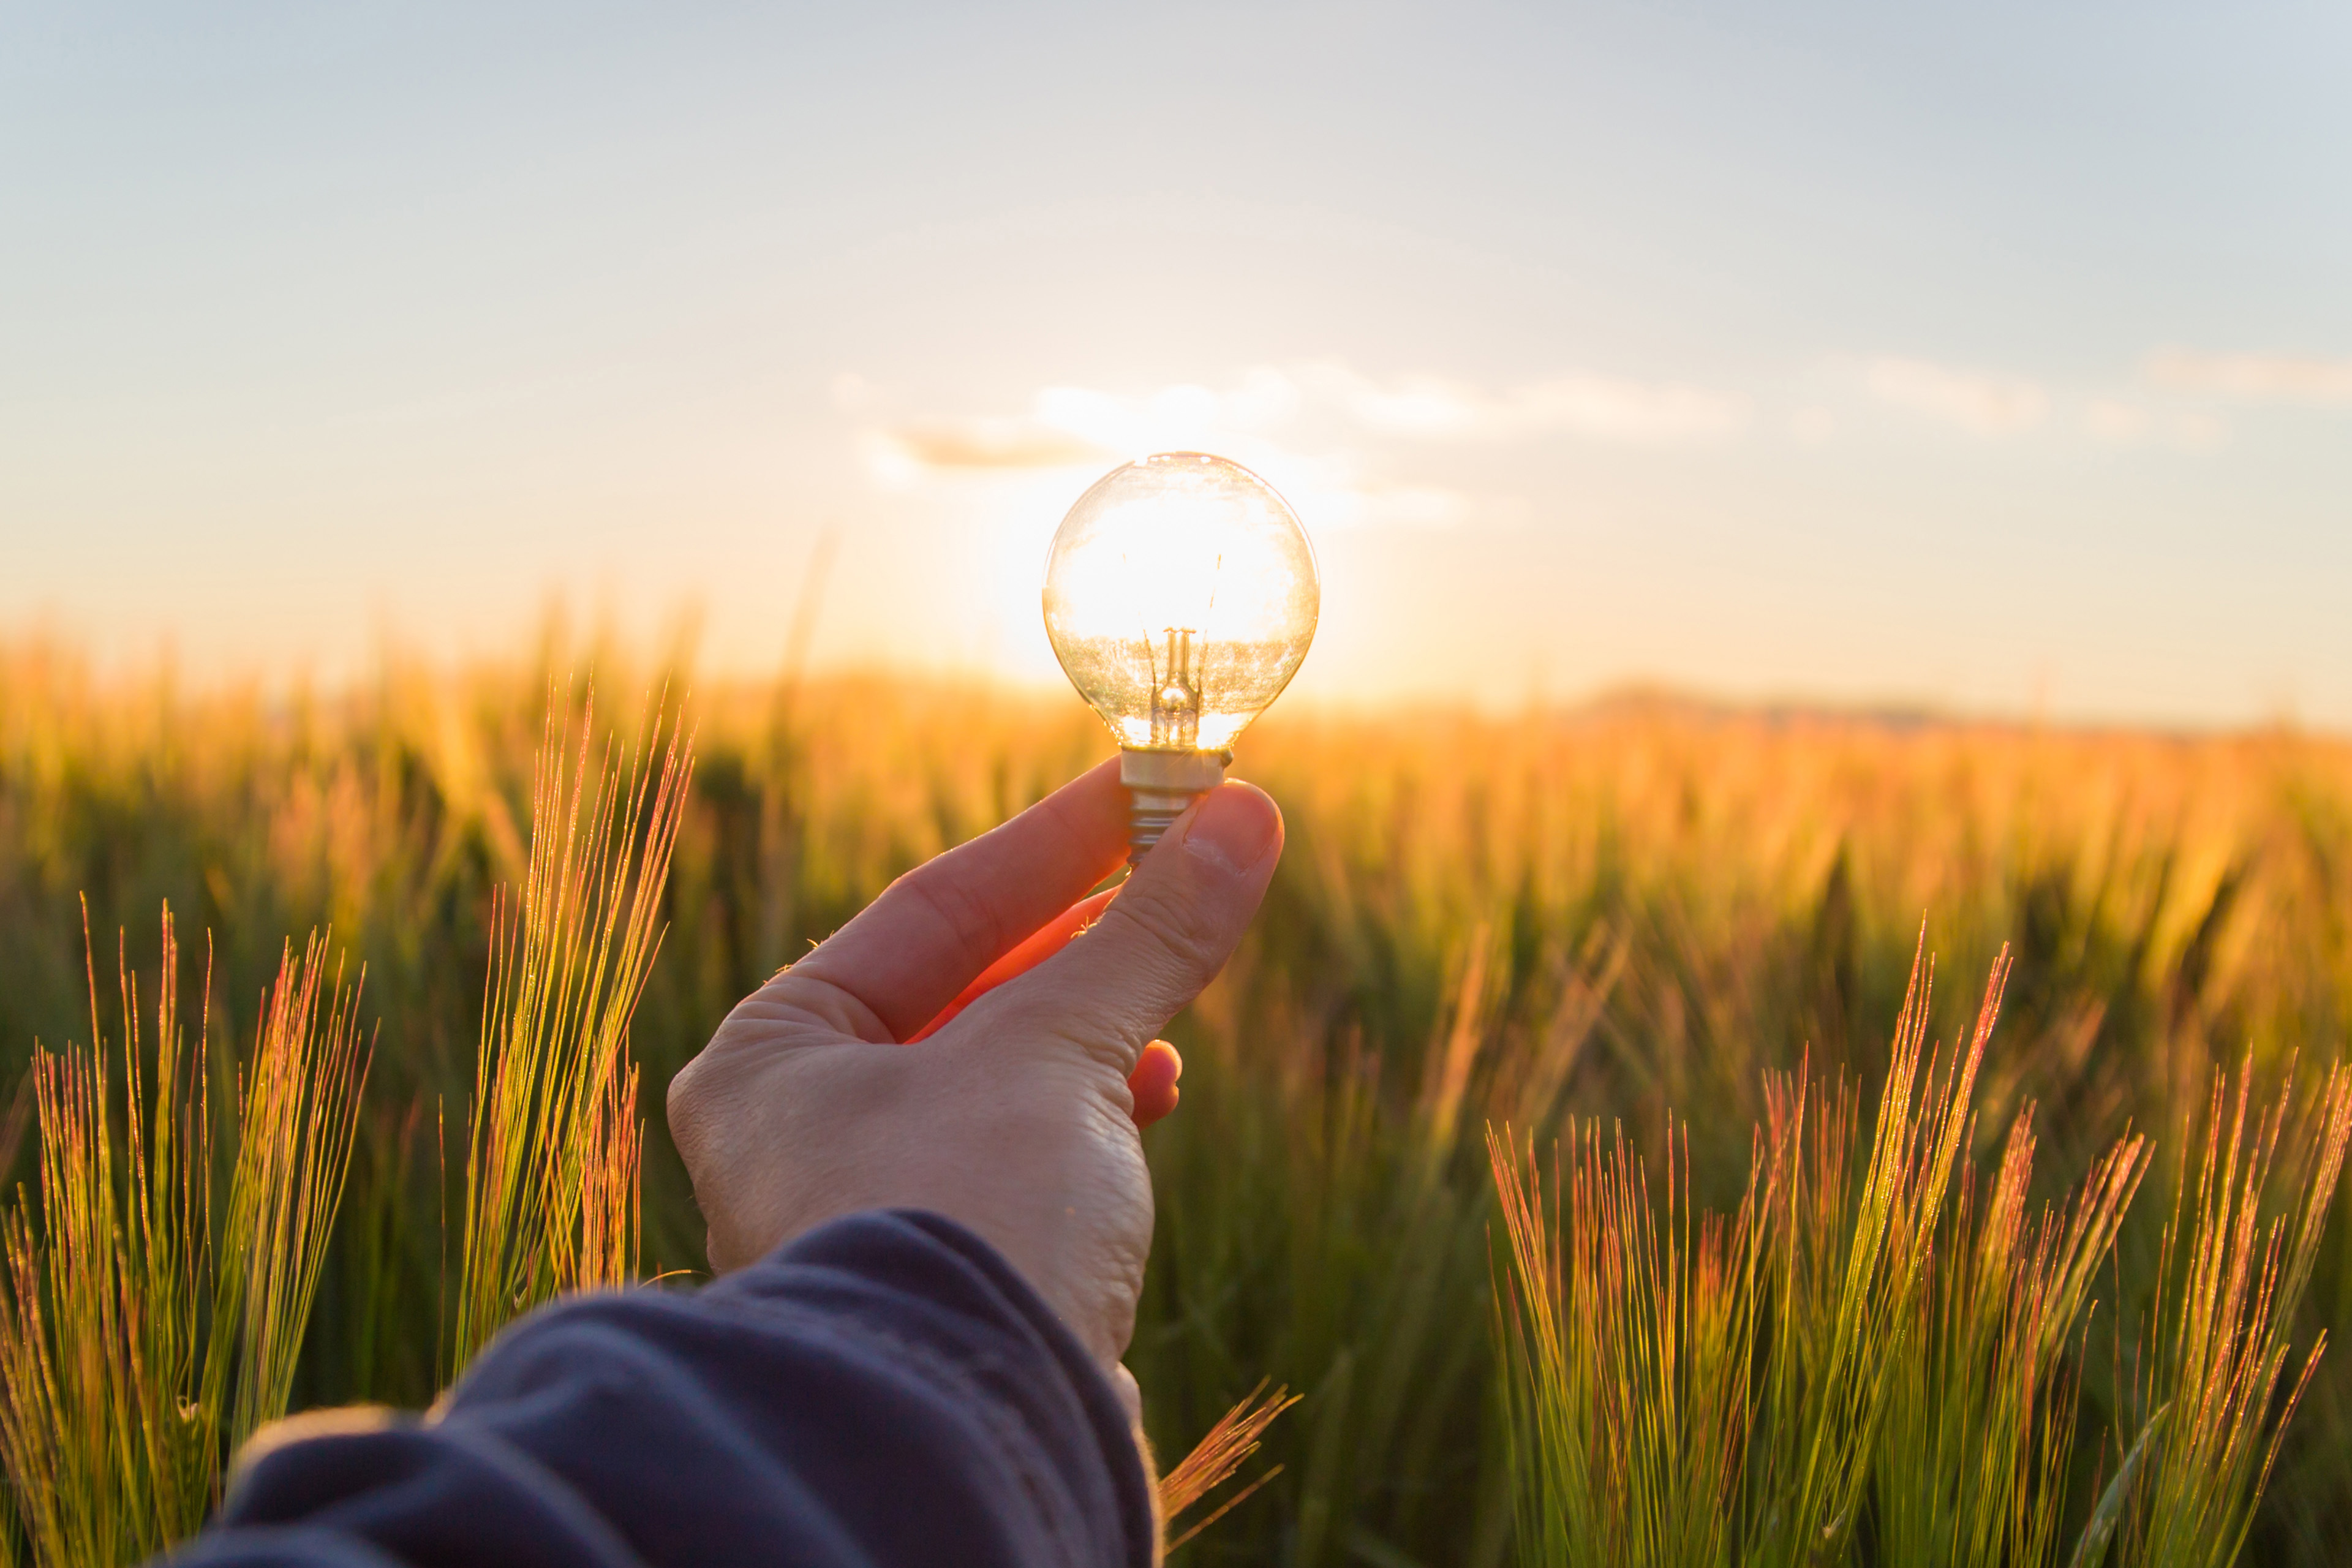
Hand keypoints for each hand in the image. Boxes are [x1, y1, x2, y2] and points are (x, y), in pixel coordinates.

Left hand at [666, 758, 1282, 1396]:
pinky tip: (1150, 1095)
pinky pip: (1022, 1154)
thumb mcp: (1061, 1051)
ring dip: (1096, 1023)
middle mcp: (803, 1128)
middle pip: (967, 987)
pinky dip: (1090, 1113)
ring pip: (1001, 1072)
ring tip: (1171, 990)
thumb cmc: (967, 1221)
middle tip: (1182, 863)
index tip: (1148, 787)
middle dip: (1086, 933)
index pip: (929, 909)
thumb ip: (1148, 934)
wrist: (969, 1441)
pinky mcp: (947, 1268)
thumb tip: (1241, 818)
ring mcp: (873, 1205)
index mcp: (773, 1057)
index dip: (1053, 842)